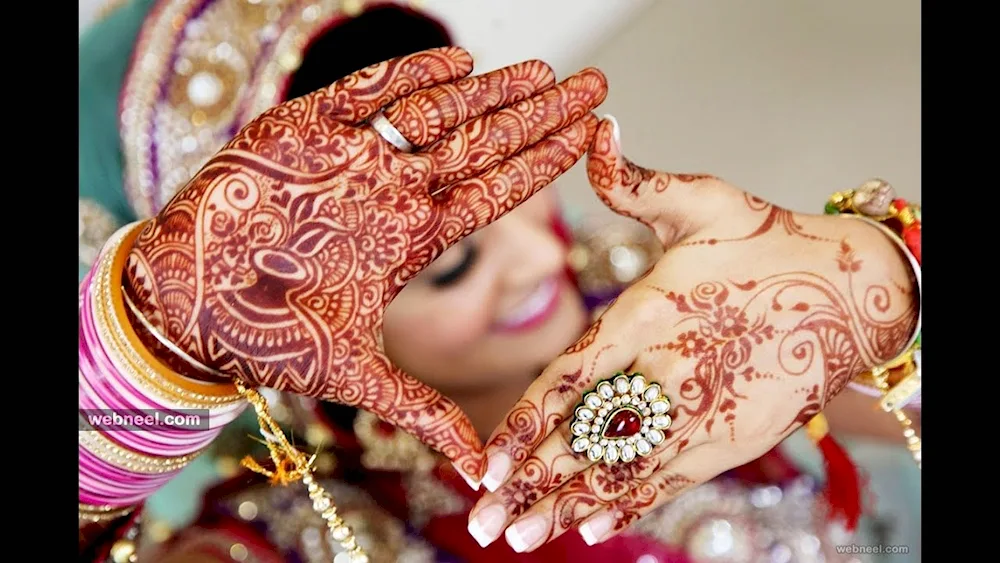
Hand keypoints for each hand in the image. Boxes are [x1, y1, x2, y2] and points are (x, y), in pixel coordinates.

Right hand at [122, 47, 607, 478]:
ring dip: (490, 91)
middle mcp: (393, 191)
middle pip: (483, 144)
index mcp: (413, 235)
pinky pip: (363, 93)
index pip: (497, 192)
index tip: (592, 135)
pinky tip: (458, 61)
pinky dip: (406, 75)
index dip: (545, 162)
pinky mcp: (304, 130)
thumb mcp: (356, 373)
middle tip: (594, 87)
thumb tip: (477, 467)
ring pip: (435, 112)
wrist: (189, 305)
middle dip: (540, 114)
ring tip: (545, 70)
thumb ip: (420, 410)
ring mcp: (353, 158)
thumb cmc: (268, 338)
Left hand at [467, 116, 917, 550]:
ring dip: (568, 507)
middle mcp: (669, 375)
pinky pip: (669, 481)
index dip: (525, 425)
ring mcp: (701, 415)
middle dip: (530, 484)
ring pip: (622, 471)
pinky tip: (595, 528)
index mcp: (649, 317)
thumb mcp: (707, 201)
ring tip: (522, 541)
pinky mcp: (730, 439)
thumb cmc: (771, 242)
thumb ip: (641, 184)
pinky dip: (630, 505)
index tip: (485, 464)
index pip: (570, 381)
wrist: (852, 292)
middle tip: (485, 523)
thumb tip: (600, 134)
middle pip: (585, 441)